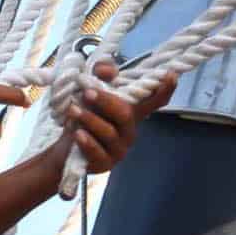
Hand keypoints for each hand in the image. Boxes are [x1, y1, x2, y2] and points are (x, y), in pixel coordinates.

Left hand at [60, 61, 177, 173]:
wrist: (64, 147)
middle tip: (87, 93)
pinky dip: (87, 142)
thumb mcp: (90, 91)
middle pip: (126, 114)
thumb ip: (100, 74)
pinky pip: (98, 152)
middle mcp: (129, 130)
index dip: (164, 89)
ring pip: (109, 133)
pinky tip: (77, 134)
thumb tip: (107, 70)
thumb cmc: (83, 116)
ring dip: (90, 119)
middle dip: (106, 101)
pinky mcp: (105, 163)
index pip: (154, 101)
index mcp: (131, 111)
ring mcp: (119, 149)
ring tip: (73, 111)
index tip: (171, 75)